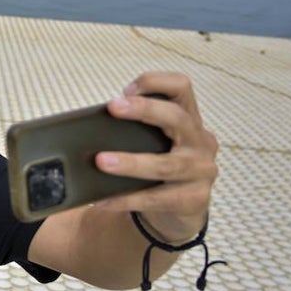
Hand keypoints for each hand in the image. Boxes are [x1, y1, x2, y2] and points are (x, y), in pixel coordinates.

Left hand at [95, 71, 218, 241]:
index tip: (125, 90)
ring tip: (101, 161)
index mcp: (189, 119)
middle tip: (113, 107)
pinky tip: (103, 200)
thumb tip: (90, 126)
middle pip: (177, 118)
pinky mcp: (195, 199)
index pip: (182, 87)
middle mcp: (200, 141)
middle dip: (144, 109)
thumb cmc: (160, 165)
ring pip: (166, 165)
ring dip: (131, 162)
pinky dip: (127, 199)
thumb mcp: (155, 141)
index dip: (155, 82)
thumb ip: (136, 129)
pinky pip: (157, 198)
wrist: (181, 208)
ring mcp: (201, 172)